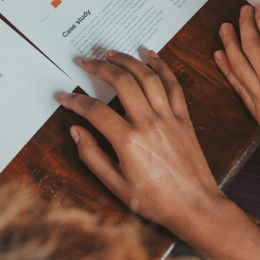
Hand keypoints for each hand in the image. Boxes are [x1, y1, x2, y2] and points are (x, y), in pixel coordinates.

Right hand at [58, 49, 226, 234]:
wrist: (195, 206)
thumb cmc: (156, 201)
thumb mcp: (116, 186)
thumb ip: (93, 156)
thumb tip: (77, 132)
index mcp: (128, 141)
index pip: (94, 110)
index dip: (75, 101)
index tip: (64, 97)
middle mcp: (149, 123)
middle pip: (121, 82)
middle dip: (100, 67)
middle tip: (86, 61)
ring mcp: (169, 118)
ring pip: (147, 76)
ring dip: (128, 60)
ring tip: (111, 53)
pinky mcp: (184, 118)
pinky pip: (173, 85)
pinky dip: (162, 66)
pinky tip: (151, 55)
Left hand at [214, 5, 259, 177]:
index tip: (258, 10)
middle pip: (252, 47)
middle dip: (245, 25)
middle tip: (242, 13)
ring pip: (239, 66)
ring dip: (229, 43)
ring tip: (225, 28)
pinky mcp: (257, 114)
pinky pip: (238, 87)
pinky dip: (227, 69)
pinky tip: (220, 54)